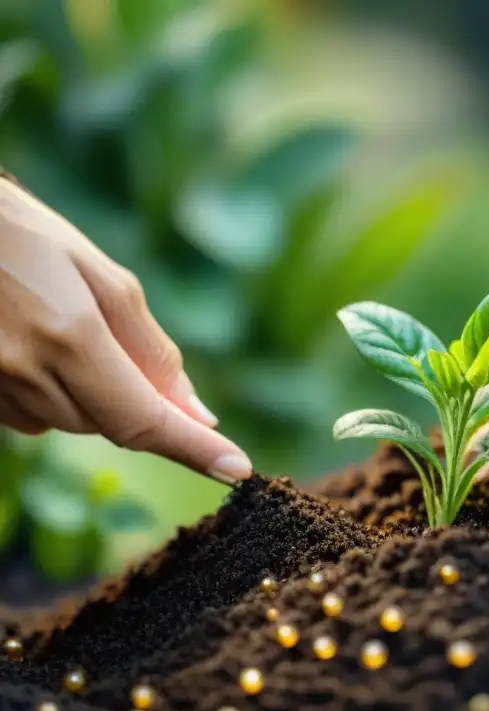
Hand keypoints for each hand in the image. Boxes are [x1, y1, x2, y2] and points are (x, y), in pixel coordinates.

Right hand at [0, 174, 251, 483]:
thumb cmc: (20, 233)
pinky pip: (30, 416)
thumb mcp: (97, 273)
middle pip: (111, 425)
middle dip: (136, 401)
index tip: (237, 470)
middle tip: (120, 346)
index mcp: (70, 337)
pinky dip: (51, 394)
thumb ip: (150, 348)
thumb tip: (195, 412)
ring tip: (60, 327)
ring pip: (71, 423)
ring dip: (90, 395)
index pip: (146, 419)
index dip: (194, 449)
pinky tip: (33, 344)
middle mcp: (26, 372)